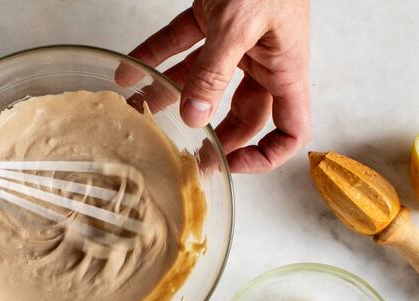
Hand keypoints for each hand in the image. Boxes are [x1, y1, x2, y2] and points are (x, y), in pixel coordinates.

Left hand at [129, 0, 310, 172]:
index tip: (230, 164)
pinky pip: (181, 46)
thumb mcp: (239, 24)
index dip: (265, 156)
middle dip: (211, 135)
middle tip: (182, 155)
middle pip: (240, 113)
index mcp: (285, 69)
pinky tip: (128, 73)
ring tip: (139, 112)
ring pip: (204, 82)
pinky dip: (155, 57)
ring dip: (171, 97)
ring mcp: (237, 41)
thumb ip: (215, 72)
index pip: (290, 130)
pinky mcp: (212, 19)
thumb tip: (197, 117)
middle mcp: (263, 61)